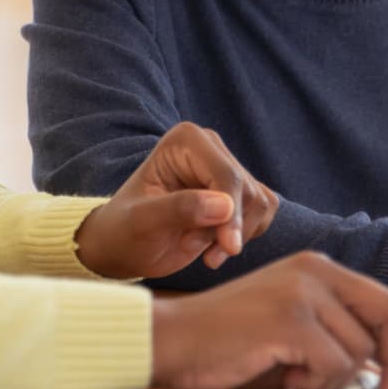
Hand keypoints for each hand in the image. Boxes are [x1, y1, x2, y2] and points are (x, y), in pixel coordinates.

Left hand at [74, 121, 277, 279]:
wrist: (126, 245)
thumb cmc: (126, 230)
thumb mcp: (143, 222)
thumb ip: (180, 209)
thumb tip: (225, 206)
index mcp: (186, 140)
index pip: (227, 175)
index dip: (232, 214)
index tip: (227, 248)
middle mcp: (210, 147)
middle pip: (247, 191)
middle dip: (225, 228)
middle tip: (190, 247)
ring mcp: (225, 168)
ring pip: (259, 204)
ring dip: (233, 236)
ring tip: (196, 248)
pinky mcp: (237, 193)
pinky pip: (262, 214)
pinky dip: (242, 237)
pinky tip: (212, 248)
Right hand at [151, 252, 387, 388]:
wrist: (174, 339)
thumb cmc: (231, 343)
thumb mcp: (296, 336)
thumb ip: (342, 343)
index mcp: (317, 267)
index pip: (385, 302)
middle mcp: (314, 269)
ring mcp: (303, 291)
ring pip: (359, 353)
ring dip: (333, 380)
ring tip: (293, 373)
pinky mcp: (291, 318)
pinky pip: (333, 366)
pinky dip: (314, 384)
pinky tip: (284, 374)